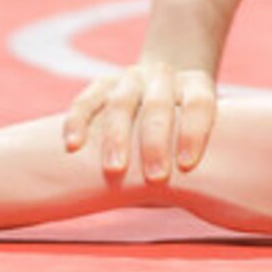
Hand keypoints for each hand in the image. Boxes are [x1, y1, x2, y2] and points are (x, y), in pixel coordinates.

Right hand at [62, 60, 220, 182]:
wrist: (160, 96)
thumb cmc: (182, 133)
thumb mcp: (194, 136)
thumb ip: (191, 158)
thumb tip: (193, 195)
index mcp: (195, 85)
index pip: (198, 104)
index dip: (194, 132)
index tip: (186, 165)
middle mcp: (163, 76)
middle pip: (159, 104)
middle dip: (155, 142)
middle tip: (156, 177)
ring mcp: (131, 78)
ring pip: (121, 103)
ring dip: (117, 136)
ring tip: (114, 169)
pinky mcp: (102, 84)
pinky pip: (87, 101)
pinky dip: (78, 122)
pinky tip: (72, 145)